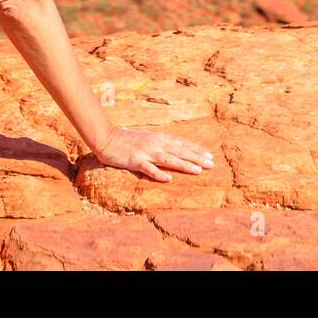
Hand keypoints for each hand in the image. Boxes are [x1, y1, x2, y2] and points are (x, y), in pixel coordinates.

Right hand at [92, 126, 213, 181]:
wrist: (106, 138)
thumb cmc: (125, 139)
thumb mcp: (146, 137)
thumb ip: (159, 142)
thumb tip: (172, 146)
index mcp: (158, 138)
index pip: (181, 143)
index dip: (196, 149)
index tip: (209, 155)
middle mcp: (155, 144)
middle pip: (179, 151)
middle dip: (196, 157)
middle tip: (212, 164)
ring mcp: (145, 152)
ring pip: (169, 159)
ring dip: (184, 165)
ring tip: (198, 170)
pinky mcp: (135, 161)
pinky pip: (148, 169)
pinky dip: (158, 174)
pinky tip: (168, 179)